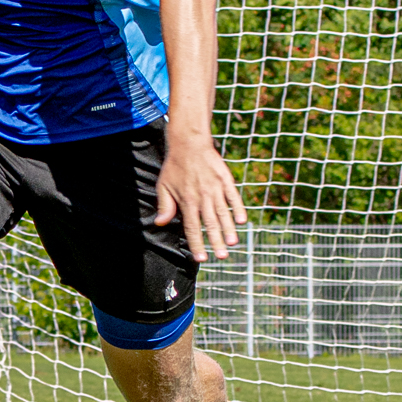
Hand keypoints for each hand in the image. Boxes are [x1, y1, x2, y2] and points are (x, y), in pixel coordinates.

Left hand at [155, 129, 245, 262]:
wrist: (189, 143)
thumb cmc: (174, 166)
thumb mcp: (164, 186)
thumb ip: (164, 206)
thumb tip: (160, 223)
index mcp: (187, 201)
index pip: (193, 228)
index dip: (197, 244)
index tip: (201, 258)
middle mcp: (202, 197)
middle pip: (210, 224)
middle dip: (216, 242)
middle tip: (222, 257)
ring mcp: (215, 188)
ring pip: (223, 213)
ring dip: (228, 229)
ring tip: (232, 244)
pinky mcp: (225, 179)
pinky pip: (233, 197)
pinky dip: (238, 208)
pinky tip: (242, 221)